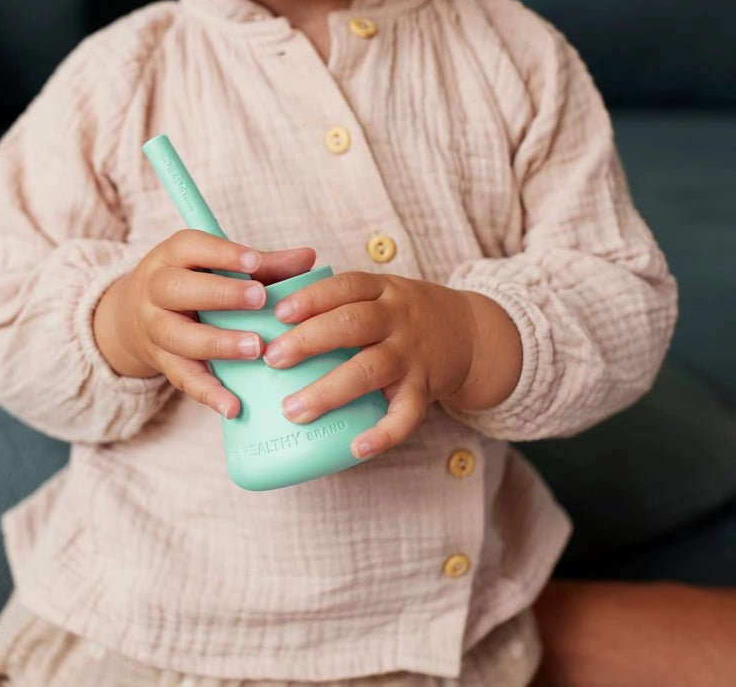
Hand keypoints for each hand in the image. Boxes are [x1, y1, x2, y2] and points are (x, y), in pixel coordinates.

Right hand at [94, 229, 315, 417]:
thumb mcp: (216, 266)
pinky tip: (233, 406)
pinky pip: (183, 379)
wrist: (133, 317)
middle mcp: (155, 291)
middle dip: (220, 294)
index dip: (221, 254)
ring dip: (218, 343)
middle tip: (260, 298)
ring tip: (256, 349)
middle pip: (176, 289)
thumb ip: (263, 264)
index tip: (254, 261)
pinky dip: (208, 393)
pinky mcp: (162, 363)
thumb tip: (308, 258)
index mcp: (171, 257)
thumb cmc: (192, 284)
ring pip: (178, 337)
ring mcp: (155, 329)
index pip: (189, 248)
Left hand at [262, 272, 521, 456]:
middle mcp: (397, 319)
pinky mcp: (426, 388)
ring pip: (371, 369)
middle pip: (352, 325)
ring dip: (329, 390)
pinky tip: (356, 449)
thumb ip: (335, 302)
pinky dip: (383, 434)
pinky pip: (407, 414)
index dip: (312, 298)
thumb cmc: (402, 316)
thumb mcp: (379, 293)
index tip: (279, 313)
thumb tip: (265, 318)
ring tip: (293, 410)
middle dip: (309, 340)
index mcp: (381, 291)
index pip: (345, 287)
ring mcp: (412, 354)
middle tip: (271, 358)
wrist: (471, 333)